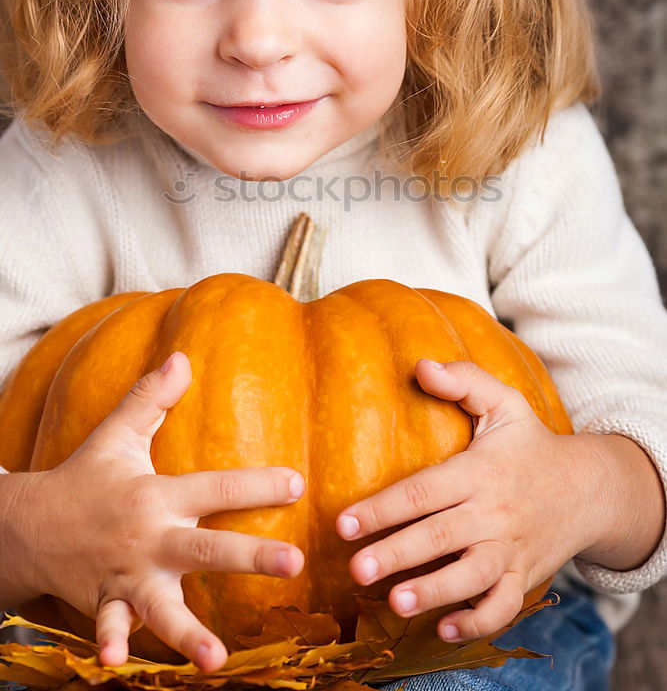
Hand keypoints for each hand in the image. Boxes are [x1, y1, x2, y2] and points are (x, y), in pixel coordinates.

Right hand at [18, 352, 304, 671]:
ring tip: (218, 660)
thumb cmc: (85, 477)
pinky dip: (115, 642)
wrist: (29, 525)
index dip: (259, 484)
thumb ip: (150, 398)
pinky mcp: (106, 602)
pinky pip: (111, 626)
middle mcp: (148, 537)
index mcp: (157, 495)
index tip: (298, 485)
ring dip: (189, 633)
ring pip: (162, 607)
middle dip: (250, 556)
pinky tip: (119, 665)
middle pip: (205, 548)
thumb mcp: (117, 434)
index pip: (218, 486)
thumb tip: (181, 357)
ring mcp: (127, 575)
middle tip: (292, 563)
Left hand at [335, 359, 595, 642]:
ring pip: (472, 577)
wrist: (589, 489)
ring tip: (396, 604)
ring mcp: (510, 549)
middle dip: (397, 554)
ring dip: (435, 592)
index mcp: (480, 471)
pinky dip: (478, 624)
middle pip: (441, 536)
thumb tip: (420, 366)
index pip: (424, 491)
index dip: (383, 507)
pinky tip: (444, 631)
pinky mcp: (523, 578)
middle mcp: (494, 513)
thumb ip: (463, 379)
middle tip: (356, 569)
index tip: (344, 522)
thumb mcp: (504, 402)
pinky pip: (503, 608)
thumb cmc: (530, 443)